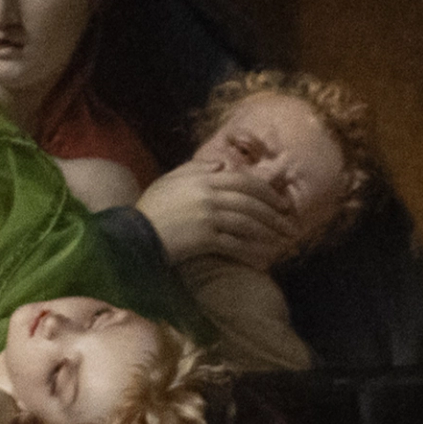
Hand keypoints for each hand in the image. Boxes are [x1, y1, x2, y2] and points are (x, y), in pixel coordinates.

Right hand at [134, 162, 297, 265]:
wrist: (132, 235)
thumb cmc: (150, 208)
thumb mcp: (170, 180)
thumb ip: (196, 169)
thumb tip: (221, 164)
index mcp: (203, 178)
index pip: (244, 181)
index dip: (267, 192)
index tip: (282, 203)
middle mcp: (208, 194)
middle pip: (250, 202)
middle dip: (274, 215)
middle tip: (290, 226)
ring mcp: (207, 216)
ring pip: (247, 222)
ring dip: (268, 233)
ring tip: (282, 242)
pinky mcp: (203, 238)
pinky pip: (235, 244)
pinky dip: (251, 251)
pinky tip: (264, 258)